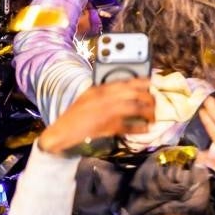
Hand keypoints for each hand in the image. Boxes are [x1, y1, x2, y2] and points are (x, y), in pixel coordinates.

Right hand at [37, 79, 154, 154]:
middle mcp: (102, 98)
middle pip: (133, 93)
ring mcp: (104, 112)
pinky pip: (128, 126)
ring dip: (147, 113)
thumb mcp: (88, 99)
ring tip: (153, 118)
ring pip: (134, 108)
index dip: (141, 81)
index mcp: (97, 89)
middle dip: (149, 99)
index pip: (124, 81)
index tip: (152, 82)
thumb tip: (126, 93)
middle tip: (155, 104)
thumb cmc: (75, 117)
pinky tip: (145, 129)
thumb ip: (104, 94)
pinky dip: (139, 128)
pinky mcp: (105, 127)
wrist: (59, 133)